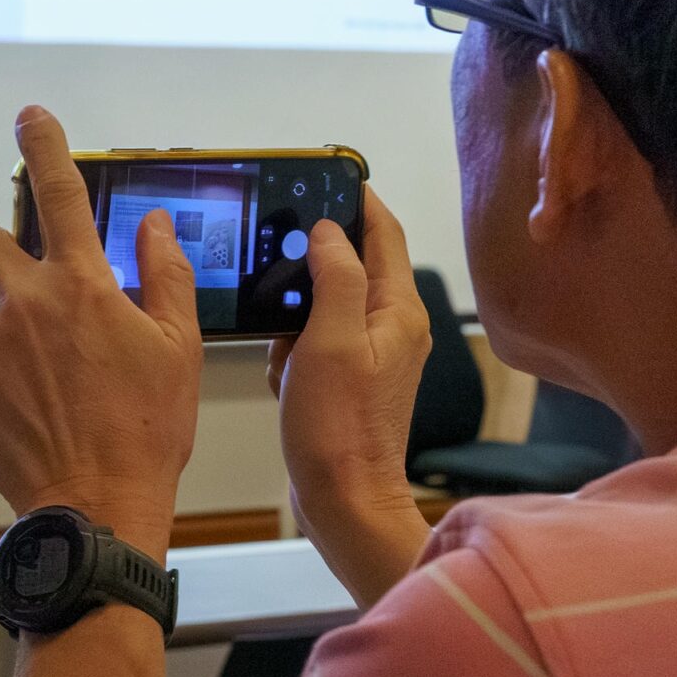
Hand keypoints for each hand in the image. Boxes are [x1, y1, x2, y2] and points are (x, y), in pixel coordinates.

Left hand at [0, 107, 198, 545]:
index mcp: (83, 284)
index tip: (30, 117)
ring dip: (4, 326)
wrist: (94, 505)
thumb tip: (154, 225)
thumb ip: (164, 275)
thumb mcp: (178, 347)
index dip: (44, 145)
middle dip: (0, 252)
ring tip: (43, 380)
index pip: (60, 192)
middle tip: (31, 293)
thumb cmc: (146, 430)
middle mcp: (25, 299)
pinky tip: (24, 406)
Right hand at [266, 188, 434, 600]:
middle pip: (354, 262)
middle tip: (277, 242)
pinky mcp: (348, 379)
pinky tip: (280, 369)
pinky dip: (291, 344)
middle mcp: (392, 327)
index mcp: (398, 311)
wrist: (342, 502)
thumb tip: (328, 231)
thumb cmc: (338, 429)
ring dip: (296, 307)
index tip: (325, 174)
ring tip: (279, 331)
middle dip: (313, 255)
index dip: (356, 199)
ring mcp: (371, 354)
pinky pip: (314, 338)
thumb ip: (336, 278)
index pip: (383, 232)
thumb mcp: (332, 342)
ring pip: (328, 302)